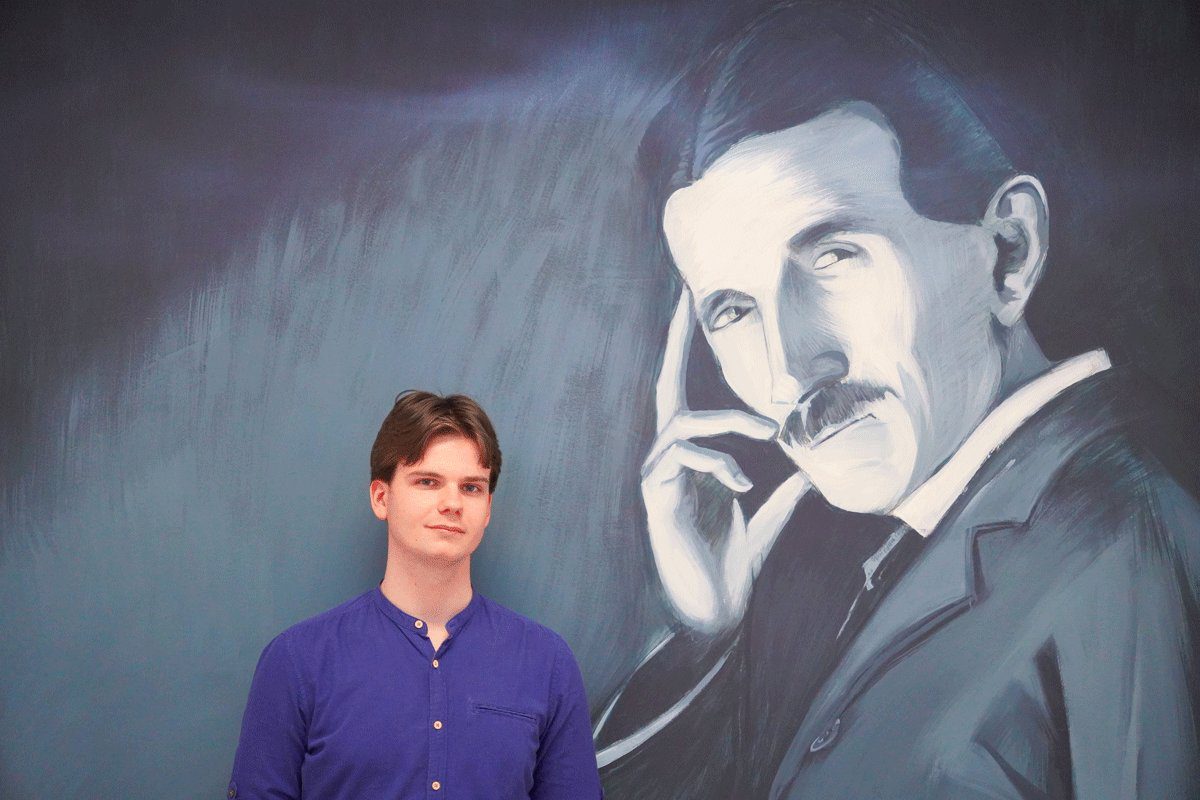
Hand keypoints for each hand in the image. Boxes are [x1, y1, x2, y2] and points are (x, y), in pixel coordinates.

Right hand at [641, 289, 809, 631]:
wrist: (710, 618)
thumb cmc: (727, 570)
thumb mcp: (765, 522)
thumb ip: (784, 497)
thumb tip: (814, 477)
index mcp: (694, 458)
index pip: (689, 393)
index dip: (688, 351)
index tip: (693, 303)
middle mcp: (670, 459)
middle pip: (666, 386)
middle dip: (675, 341)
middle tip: (688, 296)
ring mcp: (659, 478)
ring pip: (681, 421)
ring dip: (727, 421)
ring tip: (767, 434)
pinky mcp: (656, 500)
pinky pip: (680, 458)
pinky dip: (717, 462)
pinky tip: (743, 485)